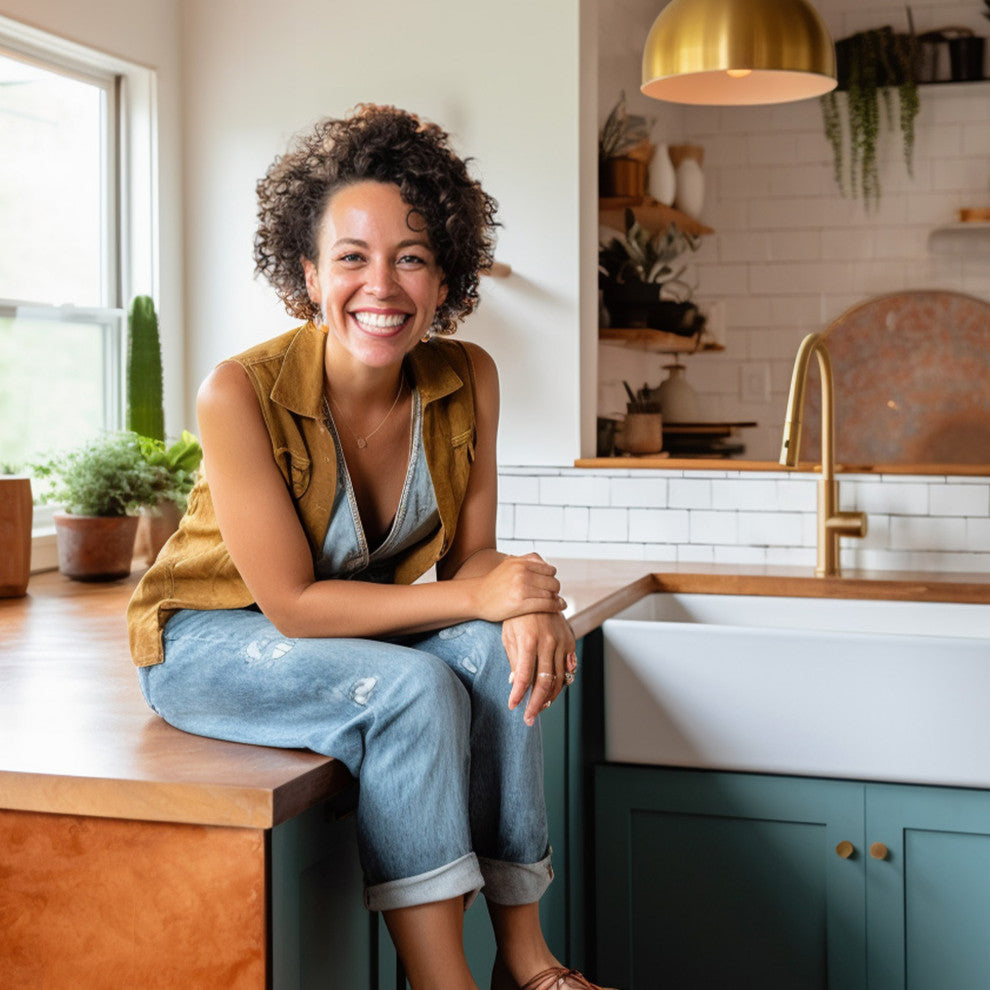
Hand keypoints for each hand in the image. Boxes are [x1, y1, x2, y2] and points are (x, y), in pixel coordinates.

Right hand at [472, 553, 565, 622]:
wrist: (476, 597)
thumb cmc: (494, 583)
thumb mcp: (509, 564)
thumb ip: (526, 560)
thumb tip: (545, 561)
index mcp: (520, 563)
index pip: (549, 570)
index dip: (552, 578)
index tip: (550, 585)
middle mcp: (522, 573)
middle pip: (552, 581)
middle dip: (555, 589)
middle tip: (554, 595)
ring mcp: (522, 588)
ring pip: (551, 593)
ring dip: (557, 598)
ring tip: (558, 602)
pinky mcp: (521, 603)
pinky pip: (546, 604)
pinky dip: (556, 606)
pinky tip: (560, 607)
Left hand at [502, 611, 577, 725]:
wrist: (536, 591)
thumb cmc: (517, 614)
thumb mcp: (508, 635)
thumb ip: (514, 659)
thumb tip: (516, 682)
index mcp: (529, 641)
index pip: (524, 676)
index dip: (519, 695)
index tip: (513, 706)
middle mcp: (548, 643)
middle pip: (545, 682)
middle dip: (536, 704)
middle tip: (528, 718)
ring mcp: (561, 642)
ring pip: (559, 678)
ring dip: (549, 697)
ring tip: (539, 708)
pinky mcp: (570, 640)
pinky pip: (569, 667)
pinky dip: (563, 682)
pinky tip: (554, 691)